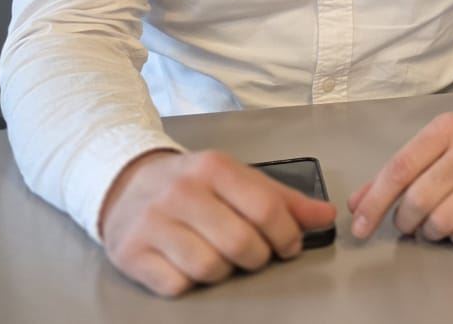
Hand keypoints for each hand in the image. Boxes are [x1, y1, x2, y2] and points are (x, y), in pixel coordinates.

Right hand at [98, 148, 337, 296]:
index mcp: (214, 168)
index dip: (287, 235)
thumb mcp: (236, 179)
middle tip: (255, 254)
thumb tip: (326, 216)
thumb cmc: (193, 185)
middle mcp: (182, 192)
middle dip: (257, 257)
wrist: (126, 185)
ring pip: (208, 268)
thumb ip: (282, 199)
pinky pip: (176, 285)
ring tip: (221, 258)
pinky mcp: (131, 253)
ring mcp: (153, 223)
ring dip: (224, 272)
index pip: (265, 208)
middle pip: (240, 243)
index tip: (289, 245)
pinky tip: (188, 266)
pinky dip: (190, 284)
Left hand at [345, 108, 452, 248]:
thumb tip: (356, 205)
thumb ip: (396, 173)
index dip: (375, 202)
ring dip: (429, 232)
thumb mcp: (435, 145)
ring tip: (434, 224)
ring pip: (442, 222)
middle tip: (407, 223)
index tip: (360, 227)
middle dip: (404, 221)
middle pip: (419, 200)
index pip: (400, 168)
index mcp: (447, 129)